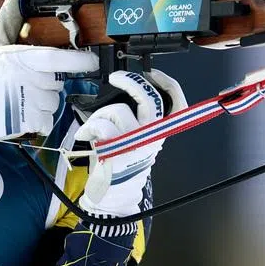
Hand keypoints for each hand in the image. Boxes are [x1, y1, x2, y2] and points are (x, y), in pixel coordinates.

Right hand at [0, 0, 98, 142]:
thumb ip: (9, 23)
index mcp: (26, 58)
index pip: (61, 58)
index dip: (81, 60)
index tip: (92, 61)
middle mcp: (32, 78)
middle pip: (57, 83)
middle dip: (46, 85)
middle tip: (26, 85)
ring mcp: (32, 100)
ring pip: (53, 103)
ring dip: (42, 104)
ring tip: (21, 100)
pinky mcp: (29, 120)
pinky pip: (47, 121)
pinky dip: (38, 121)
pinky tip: (22, 114)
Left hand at [75, 69, 186, 219]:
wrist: (114, 192)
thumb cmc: (123, 161)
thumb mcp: (139, 138)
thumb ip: (139, 117)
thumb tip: (125, 92)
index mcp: (159, 132)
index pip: (178, 106)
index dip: (169, 85)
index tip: (152, 73)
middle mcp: (152, 137)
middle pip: (149, 100)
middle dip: (130, 82)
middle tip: (116, 78)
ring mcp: (135, 144)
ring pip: (117, 110)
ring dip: (100, 113)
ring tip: (95, 125)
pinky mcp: (117, 152)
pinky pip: (101, 126)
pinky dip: (88, 127)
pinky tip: (86, 134)